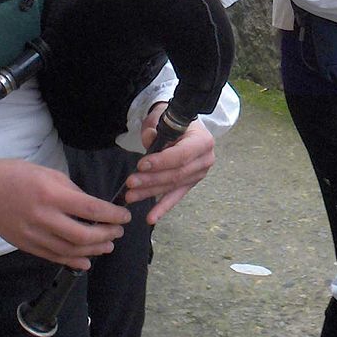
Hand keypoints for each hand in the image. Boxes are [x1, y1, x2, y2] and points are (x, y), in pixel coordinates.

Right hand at [0, 157, 130, 270]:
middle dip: (106, 235)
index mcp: (52, 195)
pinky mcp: (25, 245)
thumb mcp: (49, 174)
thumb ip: (72, 192)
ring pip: (70, 251)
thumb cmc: (17, 175)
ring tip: (107, 245)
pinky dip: (72, 261)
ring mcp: (33, 235)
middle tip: (118, 232)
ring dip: (93, 251)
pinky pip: (53, 257)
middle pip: (83, 236)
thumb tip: (92, 208)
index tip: (125, 217)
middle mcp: (44, 218)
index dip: (112, 216)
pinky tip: (86, 261)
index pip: (91, 210)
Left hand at [126, 103, 215, 224]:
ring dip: (151, 192)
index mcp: (203, 141)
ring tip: (131, 196)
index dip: (161, 162)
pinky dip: (162, 207)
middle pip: (176, 174)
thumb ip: (155, 129)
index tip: (141, 165)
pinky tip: (151, 218)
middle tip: (131, 183)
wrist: (183, 127)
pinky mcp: (191, 184)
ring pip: (172, 186)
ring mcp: (199, 174)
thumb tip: (149, 138)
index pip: (181, 155)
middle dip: (151, 180)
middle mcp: (205, 159)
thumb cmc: (173, 122)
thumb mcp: (163, 118)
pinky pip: (175, 197)